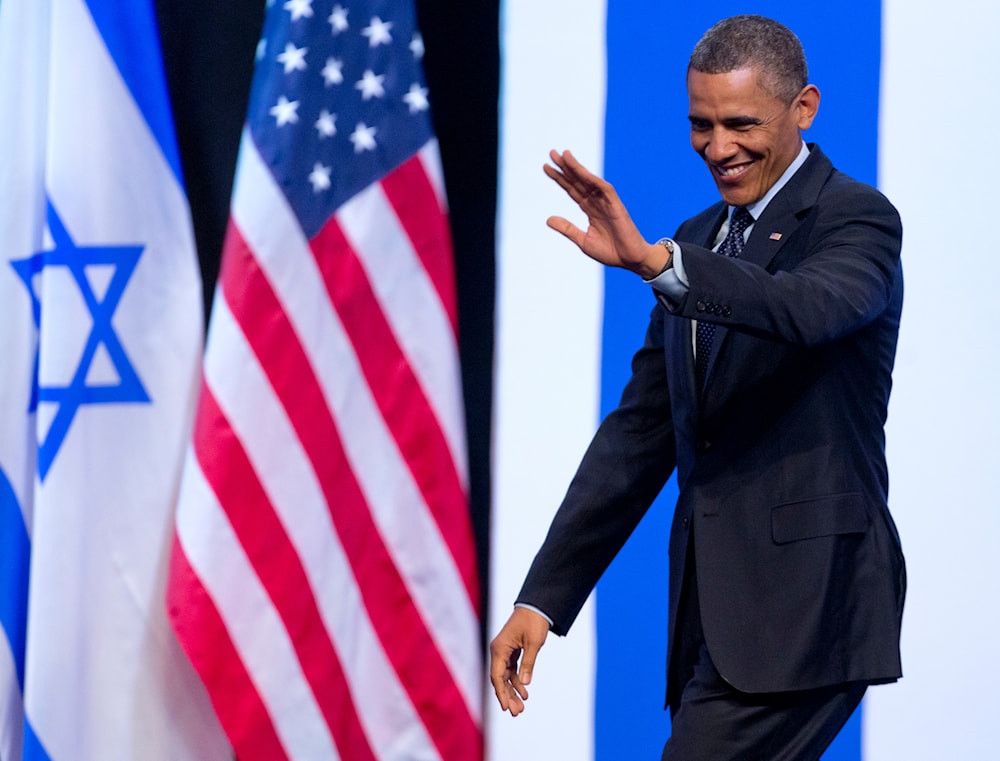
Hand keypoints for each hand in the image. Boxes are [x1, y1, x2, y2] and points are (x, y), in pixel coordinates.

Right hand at [488, 607, 550, 715]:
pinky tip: (524, 692)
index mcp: (499, 648)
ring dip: (513, 691)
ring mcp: (504, 651)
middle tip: (517, 713)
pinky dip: (517, 681)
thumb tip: (525, 683)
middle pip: (500, 679)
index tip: (505, 708)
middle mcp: (498, 651)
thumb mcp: (533, 643)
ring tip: (522, 707)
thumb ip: (528, 663)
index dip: (501, 693)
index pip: (497, 676)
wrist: (536, 606)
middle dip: (508, 696)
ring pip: (506, 676)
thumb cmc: (533, 622)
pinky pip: (511, 669)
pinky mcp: (511, 651)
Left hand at [544, 149, 668, 278]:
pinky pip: (604, 189)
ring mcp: (607, 202)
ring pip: (589, 181)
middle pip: (578, 181)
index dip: (559, 178)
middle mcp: (597, 202)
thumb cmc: (610, 251)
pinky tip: (582, 172)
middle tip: (552, 153)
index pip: (572, 189)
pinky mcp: (616, 205)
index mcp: (589, 209)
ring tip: (564, 156)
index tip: (546, 167)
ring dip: (577, 168)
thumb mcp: (583, 240)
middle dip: (565, 167)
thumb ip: (567, 228)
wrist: (630, 260)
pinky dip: (593, 179)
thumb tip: (548, 219)